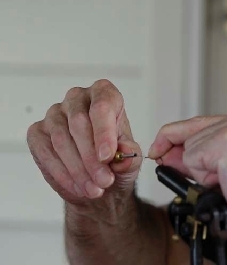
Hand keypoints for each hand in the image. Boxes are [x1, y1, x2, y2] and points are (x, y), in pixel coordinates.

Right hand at [26, 79, 141, 205]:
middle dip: (92, 158)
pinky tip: (78, 187)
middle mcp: (78, 98)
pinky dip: (63, 174)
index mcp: (105, 94)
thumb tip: (124, 153)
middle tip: (104, 181)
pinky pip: (46, 152)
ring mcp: (55, 114)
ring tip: (94, 189)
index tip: (107, 157)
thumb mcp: (131, 159)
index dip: (104, 132)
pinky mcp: (37, 132)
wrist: (97, 181)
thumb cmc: (115, 161)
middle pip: (79, 123)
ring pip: (61, 140)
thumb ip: (130, 155)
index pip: (102, 105)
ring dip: (78, 169)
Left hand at [147, 108, 226, 251]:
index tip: (163, 150)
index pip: (206, 123)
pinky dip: (203, 178)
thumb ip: (206, 156)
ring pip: (191, 148)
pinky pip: (191, 159)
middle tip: (215, 182)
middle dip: (190, 159)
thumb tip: (167, 153)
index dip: (181, 139)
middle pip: (193, 132)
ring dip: (203, 174)